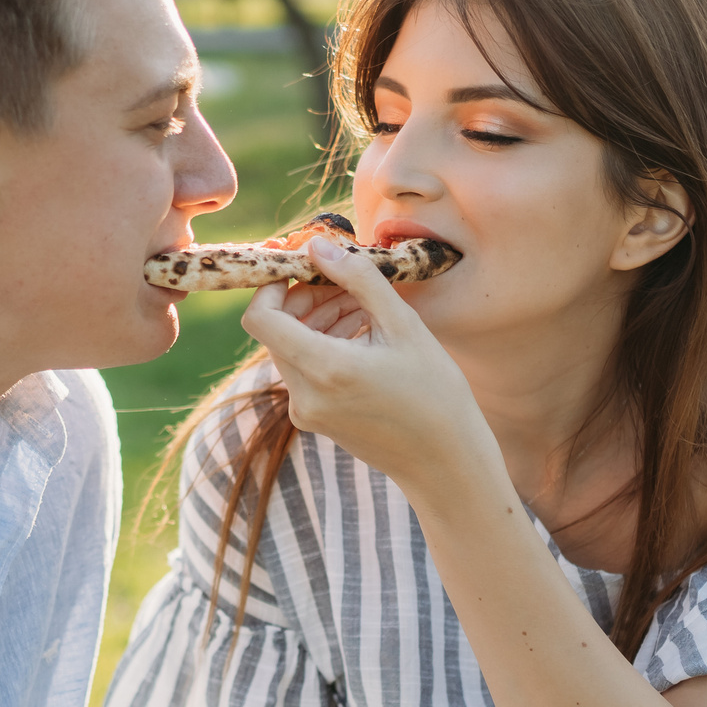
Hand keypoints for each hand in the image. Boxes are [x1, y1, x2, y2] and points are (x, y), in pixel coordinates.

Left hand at [238, 238, 491, 492]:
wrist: (445, 461)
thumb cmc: (435, 392)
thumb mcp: (403, 324)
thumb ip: (358, 279)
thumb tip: (317, 245)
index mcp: (325, 369)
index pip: (261, 318)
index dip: (271, 285)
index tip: (301, 268)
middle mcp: (305, 395)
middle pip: (277, 330)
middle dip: (304, 298)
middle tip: (344, 281)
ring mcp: (306, 412)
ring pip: (291, 348)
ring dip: (317, 319)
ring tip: (361, 305)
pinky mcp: (315, 419)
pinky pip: (304, 370)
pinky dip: (323, 344)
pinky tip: (361, 333)